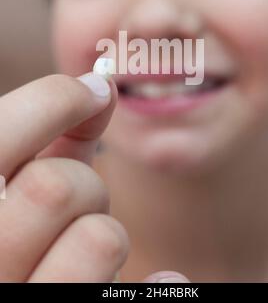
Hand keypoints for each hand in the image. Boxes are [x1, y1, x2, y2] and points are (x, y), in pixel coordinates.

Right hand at [0, 73, 188, 282]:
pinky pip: (137, 296)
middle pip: (59, 187)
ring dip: (103, 235)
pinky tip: (146, 281)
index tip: (94, 93)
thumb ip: (50, 137)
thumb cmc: (15, 241)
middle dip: (83, 185)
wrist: (14, 289)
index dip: (57, 99)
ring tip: (81, 251)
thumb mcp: (14, 183)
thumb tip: (98, 83)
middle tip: (74, 203)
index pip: (2, 133)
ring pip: (100, 240)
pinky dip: (155, 286)